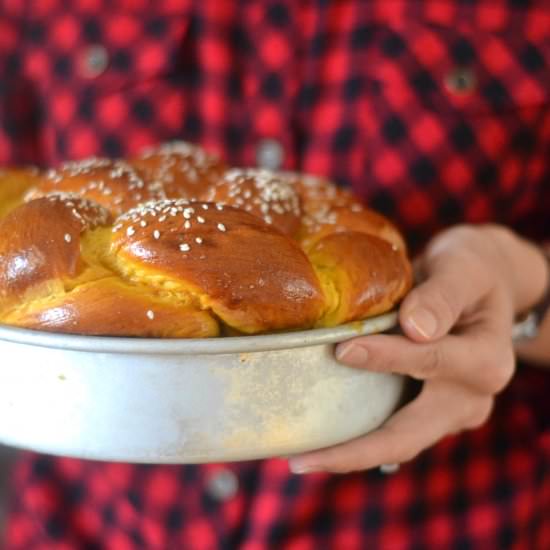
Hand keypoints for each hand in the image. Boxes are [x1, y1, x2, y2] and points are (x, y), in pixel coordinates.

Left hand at [288, 224, 547, 473]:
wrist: (480, 285)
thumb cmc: (469, 270)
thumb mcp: (463, 269)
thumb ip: (442, 296)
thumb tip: (415, 329)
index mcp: (486, 361)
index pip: (430, 361)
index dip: (385, 356)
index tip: (342, 349)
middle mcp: (470, 398)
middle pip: (408, 436)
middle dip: (354, 452)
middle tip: (300, 461)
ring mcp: (448, 411)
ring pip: (396, 442)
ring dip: (350, 452)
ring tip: (300, 458)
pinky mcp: (429, 411)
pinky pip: (391, 429)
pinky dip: (358, 435)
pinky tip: (320, 438)